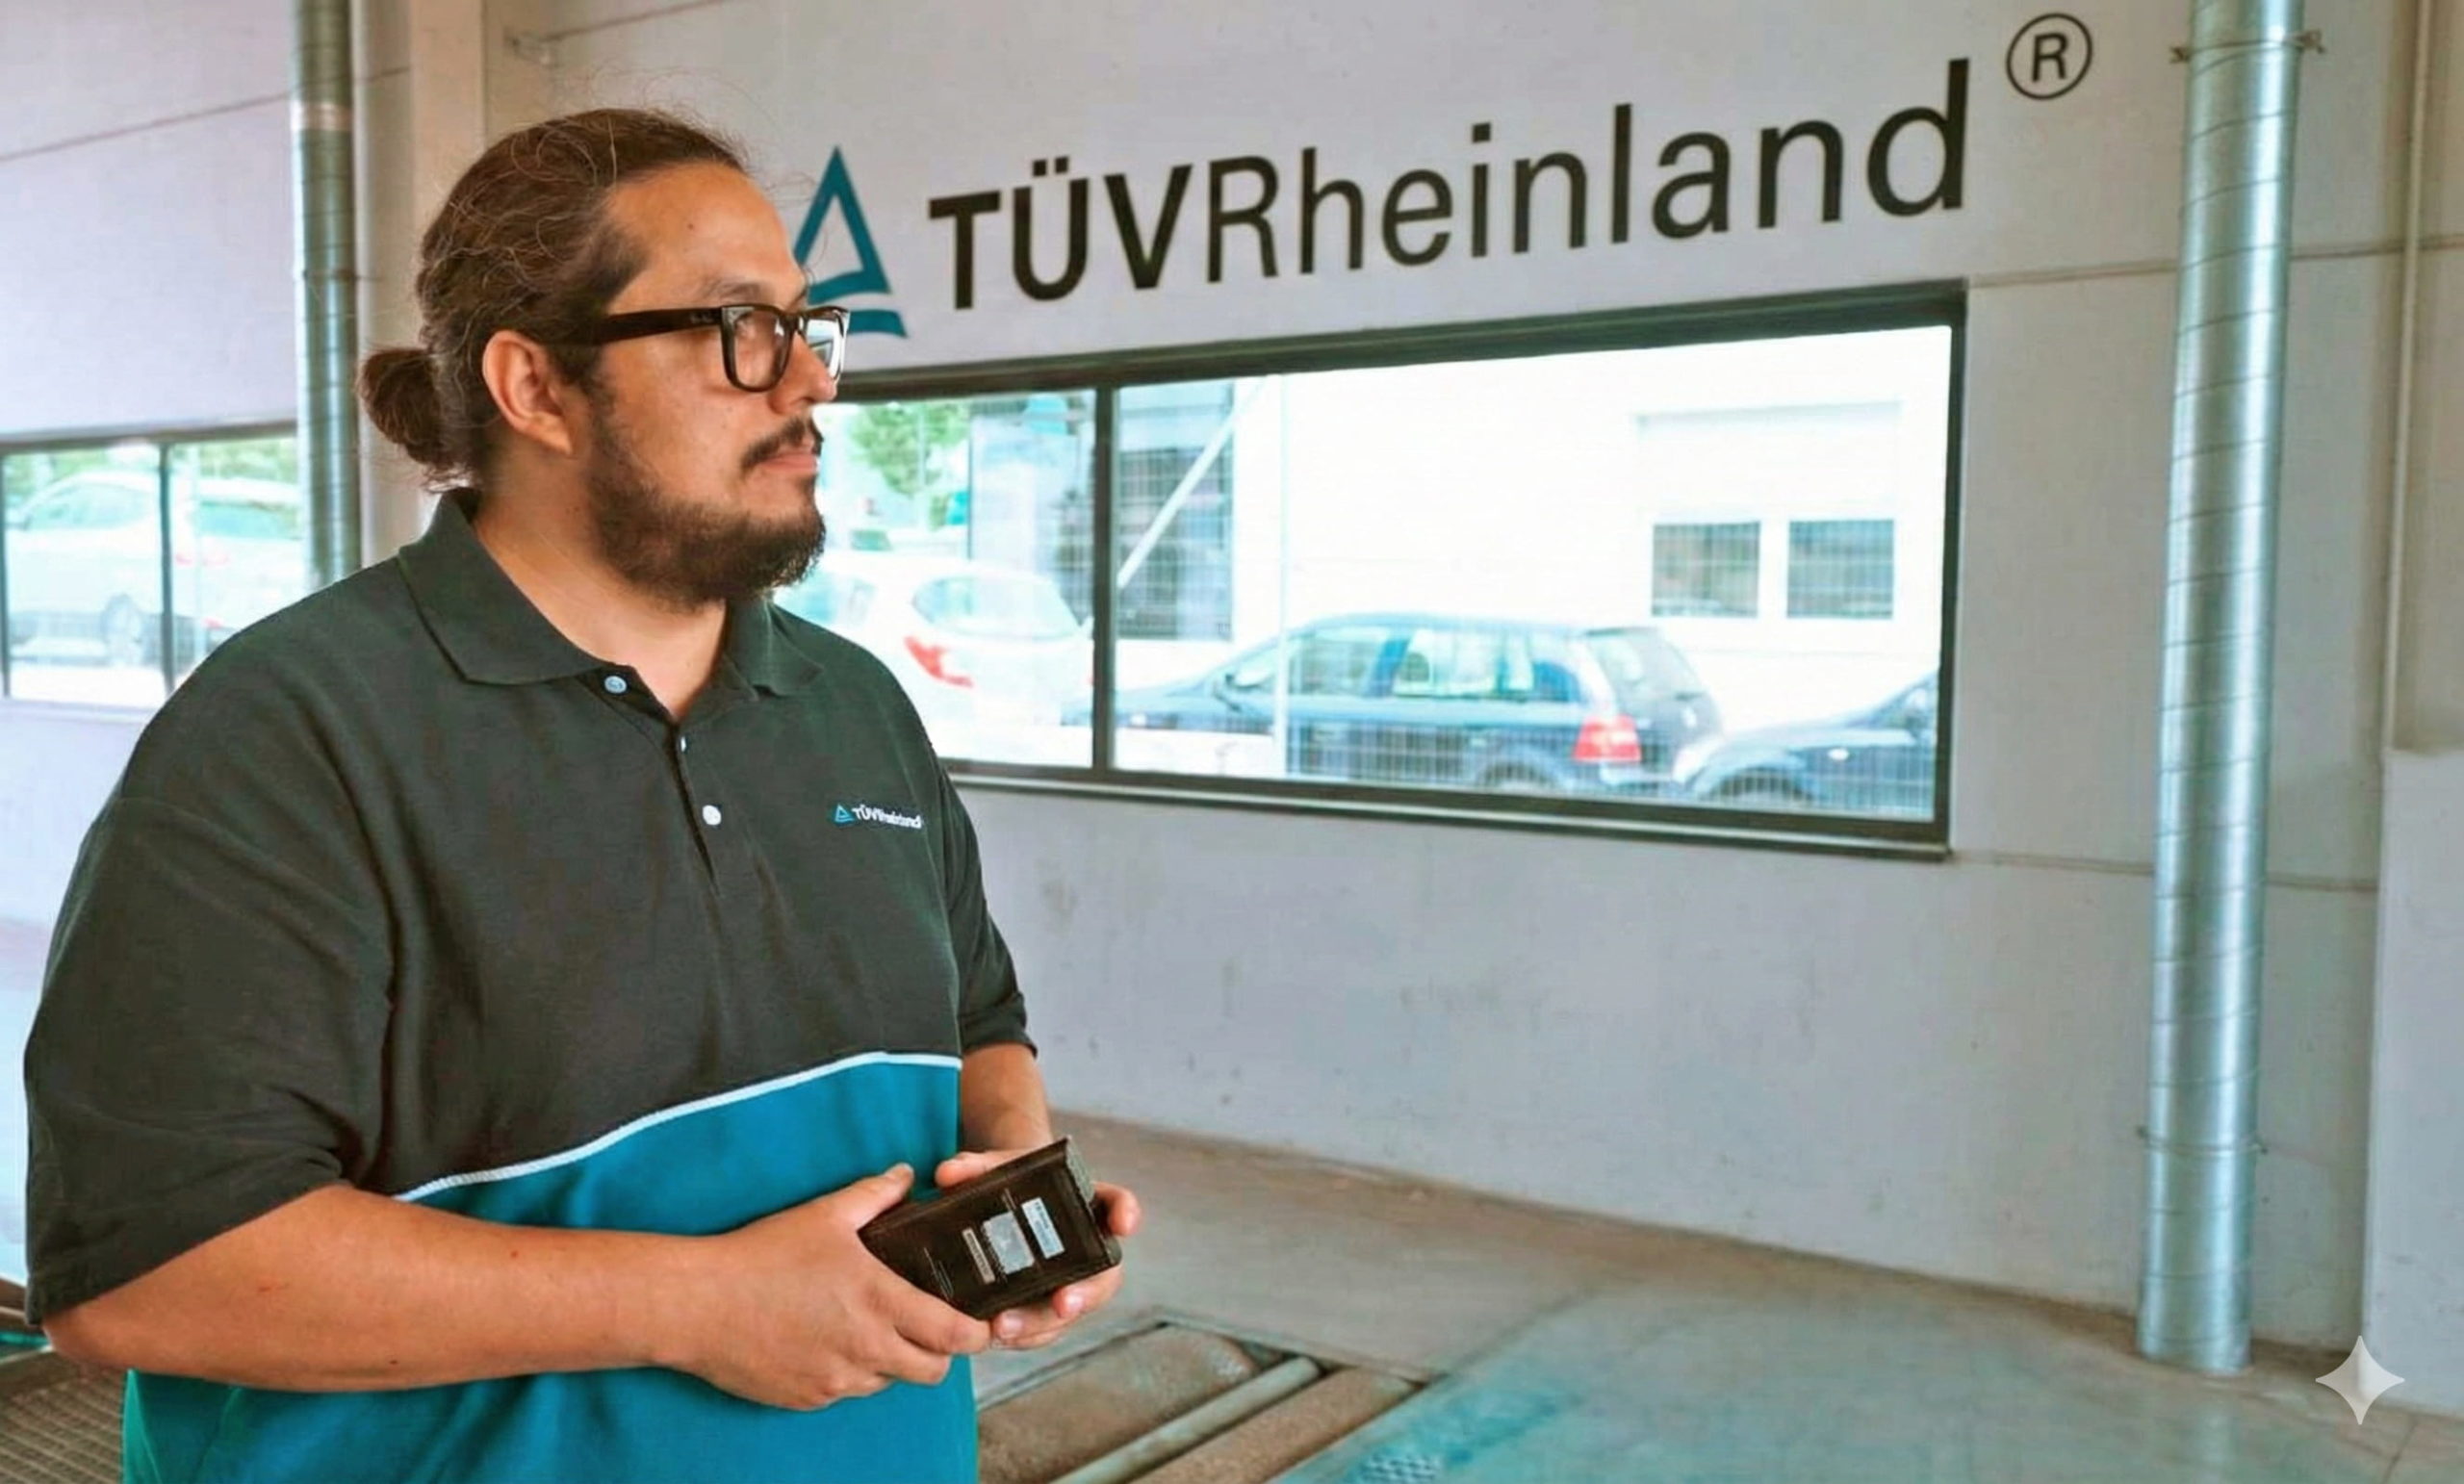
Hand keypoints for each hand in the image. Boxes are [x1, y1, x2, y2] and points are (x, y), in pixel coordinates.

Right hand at [670, 1164, 993, 1409]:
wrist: (696, 1305)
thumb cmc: (759, 1257)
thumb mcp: (824, 1214)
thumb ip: (875, 1194)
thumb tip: (904, 1176)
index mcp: (880, 1302)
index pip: (954, 1336)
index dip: (976, 1333)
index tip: (979, 1322)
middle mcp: (866, 1349)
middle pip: (932, 1371)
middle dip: (940, 1352)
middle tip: (928, 1325)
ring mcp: (836, 1380)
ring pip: (887, 1382)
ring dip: (892, 1360)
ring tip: (870, 1325)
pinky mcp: (807, 1397)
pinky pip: (845, 1390)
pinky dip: (849, 1371)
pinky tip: (829, 1339)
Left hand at [932, 1148, 1141, 1349]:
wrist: (1001, 1204)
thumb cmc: (1008, 1180)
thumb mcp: (992, 1168)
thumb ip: (973, 1167)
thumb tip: (946, 1174)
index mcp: (1086, 1203)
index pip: (1117, 1203)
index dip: (1126, 1213)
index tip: (1124, 1225)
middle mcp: (1087, 1247)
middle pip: (1103, 1277)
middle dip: (1086, 1294)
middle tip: (1064, 1303)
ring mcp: (1069, 1282)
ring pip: (1070, 1312)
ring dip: (1041, 1324)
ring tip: (1004, 1328)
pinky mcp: (1043, 1306)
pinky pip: (1042, 1330)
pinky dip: (1020, 1335)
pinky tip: (992, 1336)